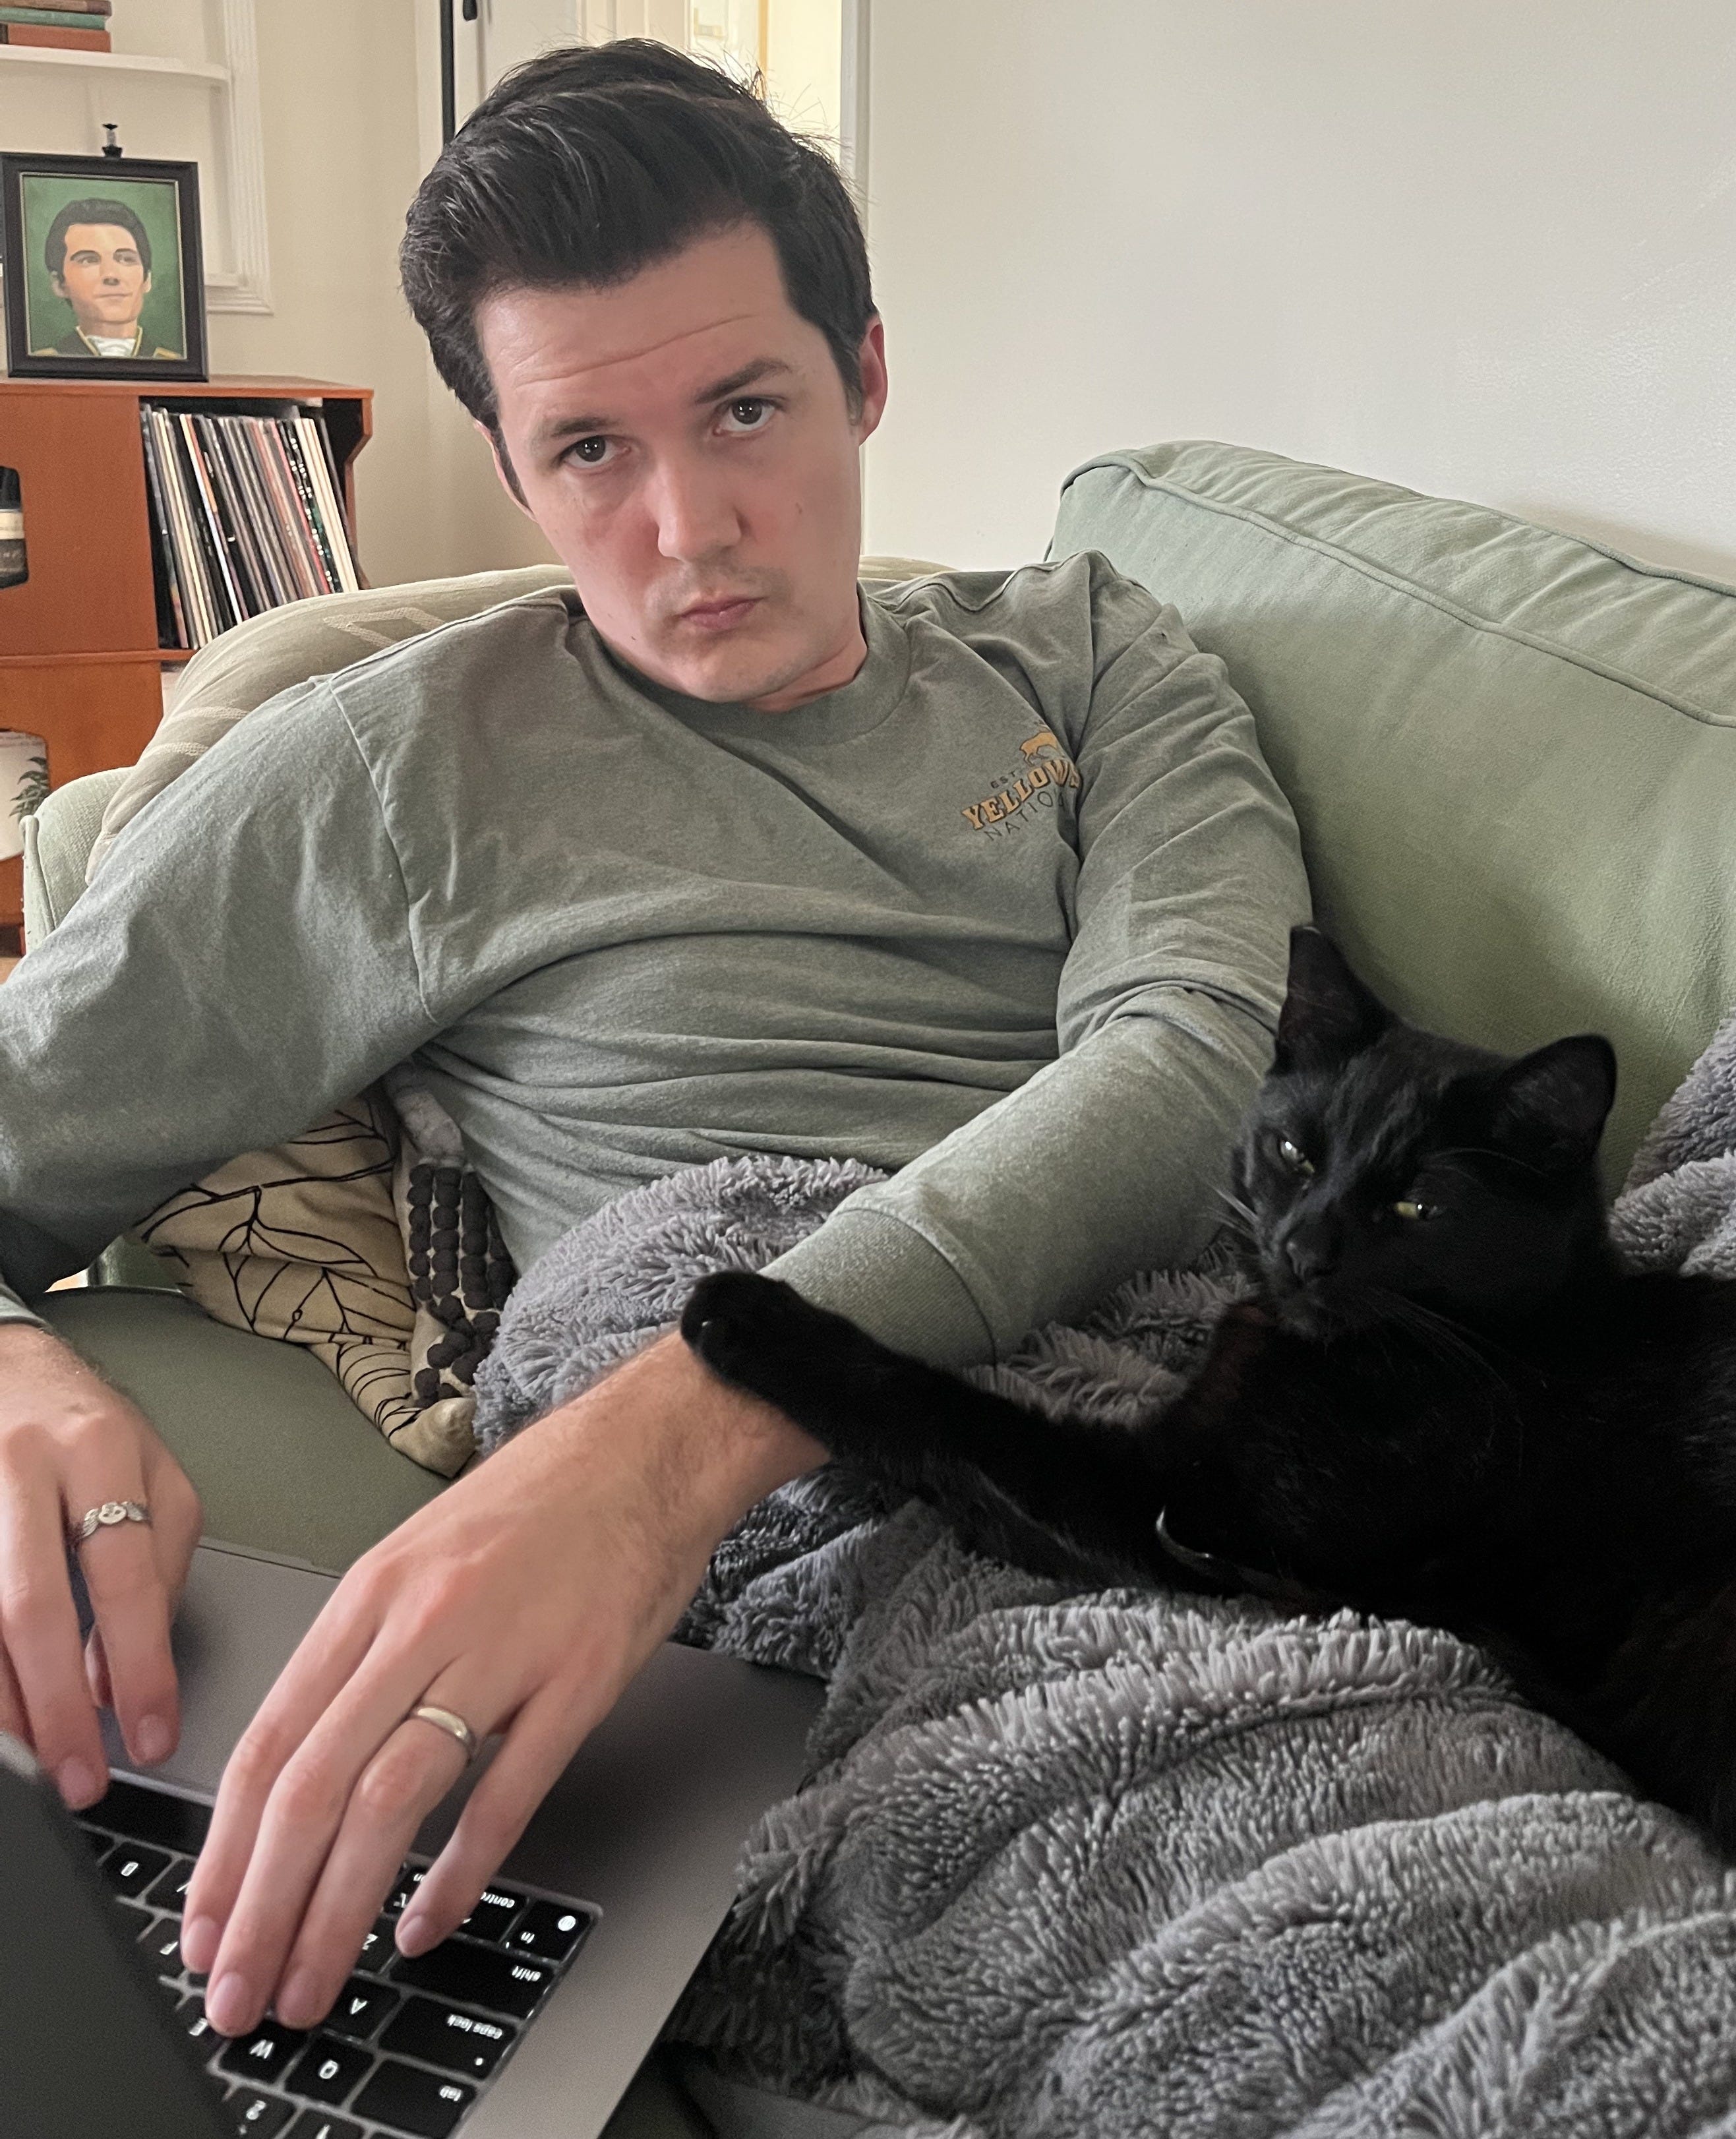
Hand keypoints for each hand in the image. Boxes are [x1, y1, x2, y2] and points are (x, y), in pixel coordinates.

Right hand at [0, 1322, 202, 1803]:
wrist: (2, 1362)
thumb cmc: (85, 1430)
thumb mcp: (153, 1475)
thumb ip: (155, 1571)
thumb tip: (122, 1679)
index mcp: (100, 1451)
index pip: (127, 1576)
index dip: (142, 1666)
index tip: (153, 1735)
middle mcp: (23, 1467)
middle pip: (33, 1606)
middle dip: (58, 1708)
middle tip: (81, 1779)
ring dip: (5, 1705)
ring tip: (35, 1764)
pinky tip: (1, 1717)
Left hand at [182, 1330, 821, 2037]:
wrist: (645, 1446)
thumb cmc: (539, 1504)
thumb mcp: (418, 1560)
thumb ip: (362, 1655)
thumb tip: (304, 1767)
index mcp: (369, 1596)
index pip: (267, 1743)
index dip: (225, 1853)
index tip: (204, 1929)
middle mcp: (418, 1624)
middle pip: (311, 1785)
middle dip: (263, 1908)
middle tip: (241, 1992)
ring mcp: (500, 1651)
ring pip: (389, 1799)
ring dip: (339, 1909)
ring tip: (317, 1983)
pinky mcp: (577, 1678)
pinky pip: (505, 1792)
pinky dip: (459, 1871)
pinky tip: (429, 1922)